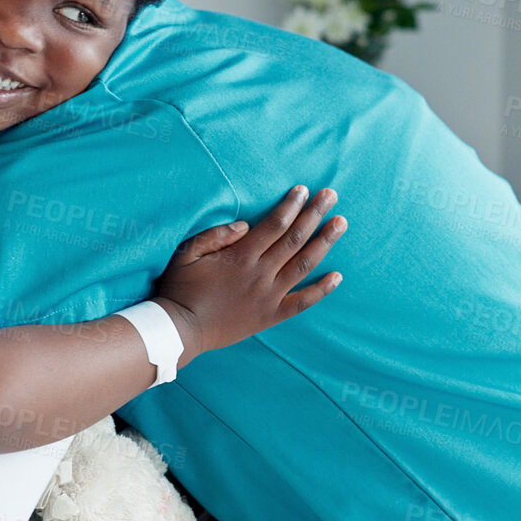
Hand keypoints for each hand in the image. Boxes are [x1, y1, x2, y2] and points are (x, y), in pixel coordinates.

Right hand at [150, 185, 344, 362]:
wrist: (181, 330)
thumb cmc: (180, 289)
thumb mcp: (186, 253)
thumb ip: (215, 235)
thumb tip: (245, 224)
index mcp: (241, 256)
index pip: (274, 224)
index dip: (290, 205)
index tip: (303, 189)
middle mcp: (260, 274)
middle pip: (294, 239)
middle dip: (314, 215)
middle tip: (331, 195)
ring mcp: (268, 296)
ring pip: (303, 266)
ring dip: (324, 243)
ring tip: (340, 224)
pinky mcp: (271, 316)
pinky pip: (302, 303)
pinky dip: (321, 290)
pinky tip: (338, 276)